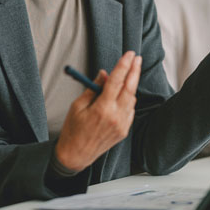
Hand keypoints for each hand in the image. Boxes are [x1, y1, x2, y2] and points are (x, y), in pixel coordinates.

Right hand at [54, 51, 141, 171]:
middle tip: (136, 58)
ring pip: (131, 99)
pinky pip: (130, 110)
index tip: (128, 54)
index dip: (124, 65)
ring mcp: (122, 125)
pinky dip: (128, 100)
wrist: (76, 155)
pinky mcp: (124, 131)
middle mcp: (115, 116)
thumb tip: (104, 74)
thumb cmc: (73, 130)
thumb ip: (94, 88)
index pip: (116, 81)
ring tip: (126, 75)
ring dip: (130, 86)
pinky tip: (121, 96)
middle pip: (130, 88)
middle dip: (134, 70)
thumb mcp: (77, 106)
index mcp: (102, 108)